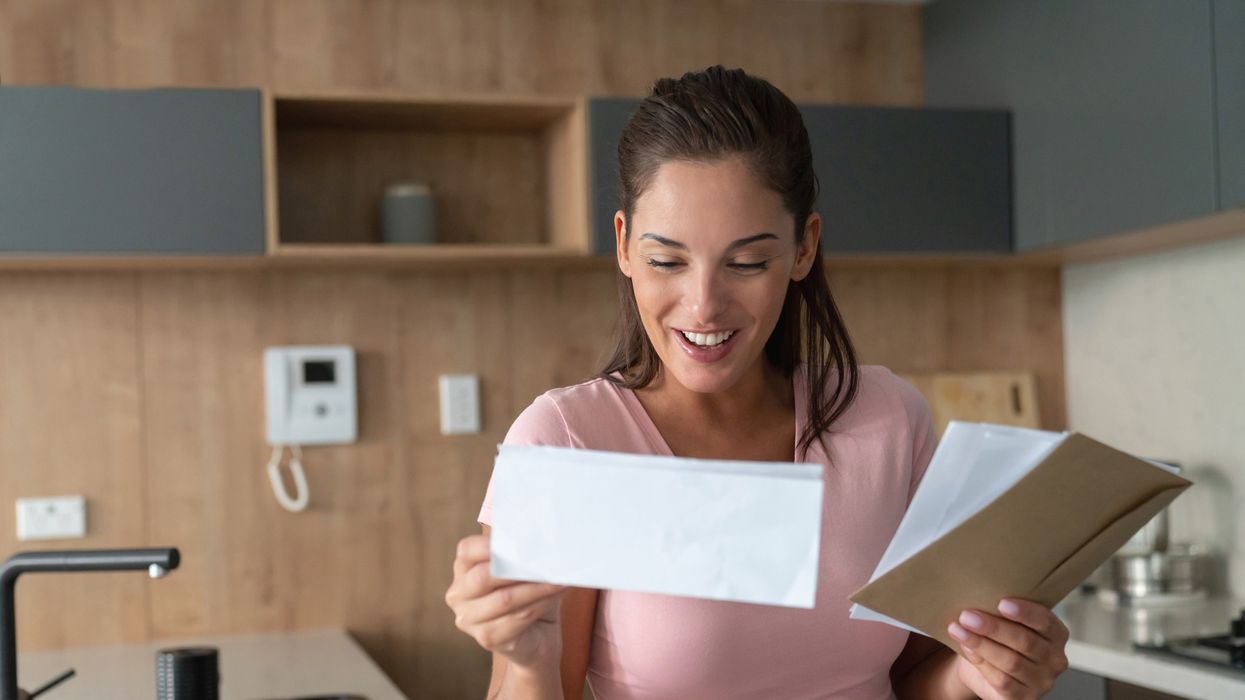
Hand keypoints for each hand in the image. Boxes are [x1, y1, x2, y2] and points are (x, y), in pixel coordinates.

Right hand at [445, 532, 569, 670]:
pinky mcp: (488, 638)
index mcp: (463, 571)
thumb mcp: (521, 571)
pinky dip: (543, 602)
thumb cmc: (528, 597)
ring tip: (561, 576)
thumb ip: (522, 555)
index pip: (467, 551)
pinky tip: (558, 592)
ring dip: (538, 586)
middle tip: (547, 558)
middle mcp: (459, 595)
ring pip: (505, 599)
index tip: (522, 541)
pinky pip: (518, 617)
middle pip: (484, 576)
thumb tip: (543, 542)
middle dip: (519, 566)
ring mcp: (470, 620)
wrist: (536, 639)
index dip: (492, 545)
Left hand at [947, 598, 1069, 699]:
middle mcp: (1055, 660)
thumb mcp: (1006, 622)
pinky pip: (1002, 680)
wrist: (986, 670)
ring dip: (981, 644)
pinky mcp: (1024, 698)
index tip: (1001, 603)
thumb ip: (1002, 612)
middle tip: (967, 616)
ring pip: (1011, 662)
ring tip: (958, 630)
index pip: (1045, 622)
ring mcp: (1041, 682)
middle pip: (1025, 642)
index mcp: (1056, 634)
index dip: (1025, 612)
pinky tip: (966, 648)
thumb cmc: (999, 638)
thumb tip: (979, 595)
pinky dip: (981, 662)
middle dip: (993, 628)